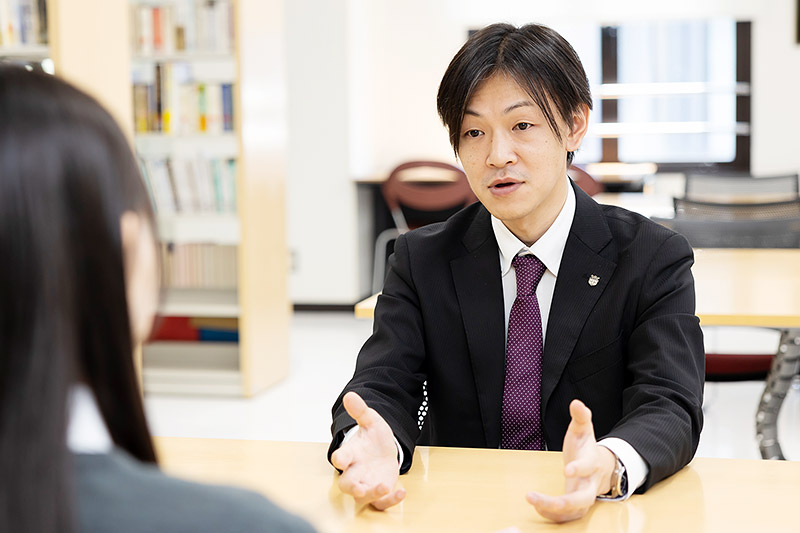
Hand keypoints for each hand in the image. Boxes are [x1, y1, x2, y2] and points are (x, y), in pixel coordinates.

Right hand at [330, 391, 405, 509]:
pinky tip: (401, 491)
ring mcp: (366, 484)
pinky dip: (390, 501)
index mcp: (350, 454)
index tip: (341, 460)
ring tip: (384, 486)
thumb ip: (360, 411)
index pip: (339, 458)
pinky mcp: (379, 493)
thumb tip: (350, 395)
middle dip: (352, 487)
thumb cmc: (373, 438)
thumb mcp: (371, 422)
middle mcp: (355, 472)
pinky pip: (380, 504)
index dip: (340, 459)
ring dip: (372, 495)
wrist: (384, 450)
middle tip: (360, 488)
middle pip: (346, 484)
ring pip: (362, 498)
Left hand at [526, 399, 616, 521]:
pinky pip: (567, 517)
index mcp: (592, 463)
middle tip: (535, 498)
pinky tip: (536, 507)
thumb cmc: (587, 448)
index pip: (588, 467)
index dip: (579, 468)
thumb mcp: (584, 430)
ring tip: (531, 500)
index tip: (566, 470)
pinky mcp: (576, 507)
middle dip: (561, 502)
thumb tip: (576, 402)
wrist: (601, 467)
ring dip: (552, 510)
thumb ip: (581, 417)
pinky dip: (552, 515)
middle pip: (582, 499)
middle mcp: (589, 484)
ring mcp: (584, 497)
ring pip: (573, 511)